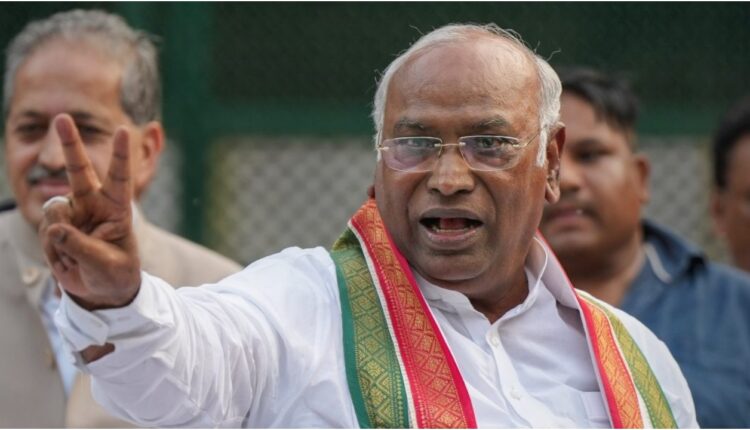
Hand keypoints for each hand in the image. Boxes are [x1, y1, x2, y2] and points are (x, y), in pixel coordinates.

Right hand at [40, 114, 140, 309]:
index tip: (125, 130)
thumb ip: (81, 246)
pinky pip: (46, 232)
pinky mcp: (55, 227)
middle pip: (78, 170)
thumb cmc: (115, 275)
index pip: (120, 177)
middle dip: (69, 144)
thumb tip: (55, 228)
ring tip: (76, 255)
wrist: (101, 292)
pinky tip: (66, 258)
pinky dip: (53, 249)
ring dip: (60, 236)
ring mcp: (72, 214)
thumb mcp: (106, 265)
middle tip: (62, 117)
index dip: (120, 154)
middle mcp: (93, 204)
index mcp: (117, 208)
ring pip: (54, 211)